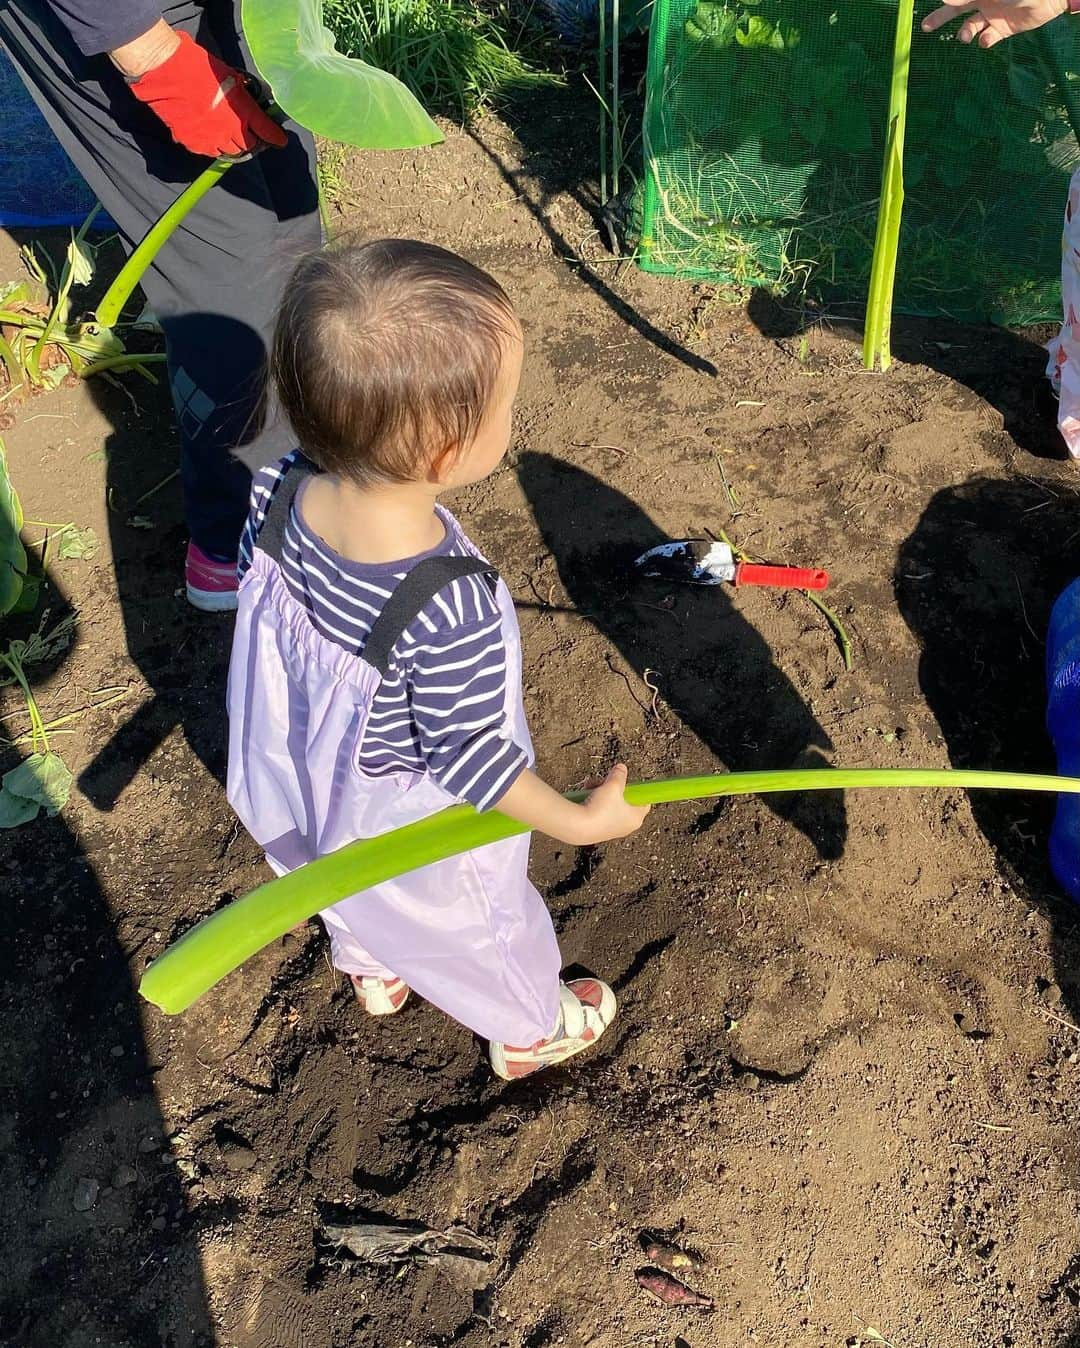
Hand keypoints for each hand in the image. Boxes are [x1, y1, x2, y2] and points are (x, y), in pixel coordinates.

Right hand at [124, 28, 286, 156]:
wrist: (166, 71)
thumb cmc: (199, 66)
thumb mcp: (230, 76)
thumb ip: (245, 94)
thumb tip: (254, 100)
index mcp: (244, 113)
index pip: (268, 133)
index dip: (275, 138)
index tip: (279, 140)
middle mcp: (231, 131)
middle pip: (248, 146)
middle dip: (250, 140)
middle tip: (247, 131)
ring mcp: (212, 140)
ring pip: (229, 152)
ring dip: (231, 144)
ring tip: (226, 132)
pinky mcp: (194, 144)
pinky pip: (209, 151)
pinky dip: (212, 145)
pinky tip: (208, 132)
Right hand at [576, 764, 650, 844]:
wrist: (577, 826)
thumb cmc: (600, 809)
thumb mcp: (613, 785)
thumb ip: (619, 775)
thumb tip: (621, 768)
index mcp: (636, 817)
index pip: (644, 802)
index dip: (637, 790)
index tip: (629, 782)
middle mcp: (625, 826)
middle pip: (624, 801)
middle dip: (613, 787)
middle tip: (606, 781)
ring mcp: (611, 829)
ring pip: (609, 804)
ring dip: (601, 792)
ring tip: (591, 786)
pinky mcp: (598, 830)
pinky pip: (599, 810)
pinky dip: (593, 801)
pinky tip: (584, 795)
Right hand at [921, 0, 1067, 46]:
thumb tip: (945, 0)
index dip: (945, 3)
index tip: (938, 4)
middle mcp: (982, 2)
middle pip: (955, 12)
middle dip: (940, 18)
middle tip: (925, 27)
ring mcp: (991, 16)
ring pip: (969, 28)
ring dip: (964, 34)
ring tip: (966, 37)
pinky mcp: (1002, 30)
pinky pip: (987, 39)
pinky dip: (984, 42)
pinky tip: (986, 39)